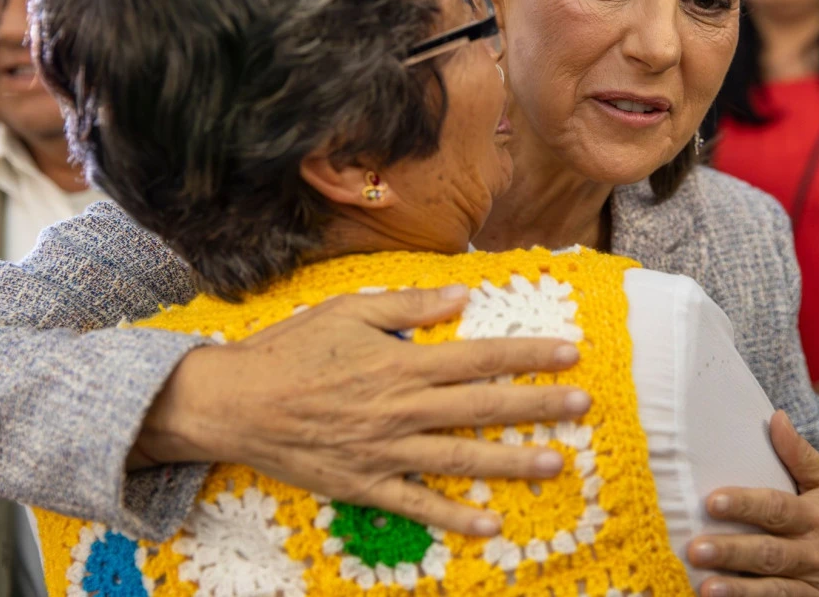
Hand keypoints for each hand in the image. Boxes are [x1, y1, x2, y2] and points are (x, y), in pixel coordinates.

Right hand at [135, 285, 590, 535]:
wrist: (235, 403)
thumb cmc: (291, 350)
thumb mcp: (349, 311)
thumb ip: (409, 305)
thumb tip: (463, 296)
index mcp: (401, 361)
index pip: (479, 357)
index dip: (527, 356)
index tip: (569, 355)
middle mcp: (401, 407)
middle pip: (481, 407)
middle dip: (536, 406)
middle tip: (583, 406)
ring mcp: (385, 451)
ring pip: (460, 458)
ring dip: (510, 461)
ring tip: (555, 464)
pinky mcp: (365, 484)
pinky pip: (416, 504)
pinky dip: (453, 517)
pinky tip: (490, 524)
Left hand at [687, 411, 818, 596]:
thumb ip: (800, 454)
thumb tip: (775, 418)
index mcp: (816, 517)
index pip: (777, 509)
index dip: (745, 505)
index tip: (712, 501)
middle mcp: (815, 554)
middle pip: (769, 553)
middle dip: (732, 552)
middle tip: (696, 548)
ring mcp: (813, 587)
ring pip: (773, 590)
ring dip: (739, 590)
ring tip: (705, 588)